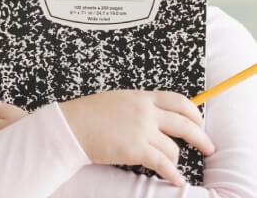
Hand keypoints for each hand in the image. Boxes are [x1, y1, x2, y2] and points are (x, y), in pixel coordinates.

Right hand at [59, 90, 214, 186]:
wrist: (71, 125)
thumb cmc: (88, 114)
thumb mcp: (117, 100)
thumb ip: (138, 106)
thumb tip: (156, 116)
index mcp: (140, 97)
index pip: (178, 100)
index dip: (194, 112)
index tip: (199, 122)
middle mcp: (145, 111)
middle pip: (184, 123)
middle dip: (201, 137)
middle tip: (208, 147)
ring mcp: (141, 130)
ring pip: (173, 148)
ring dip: (175, 159)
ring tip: (172, 166)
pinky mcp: (136, 149)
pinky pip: (163, 164)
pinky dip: (172, 174)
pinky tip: (176, 180)